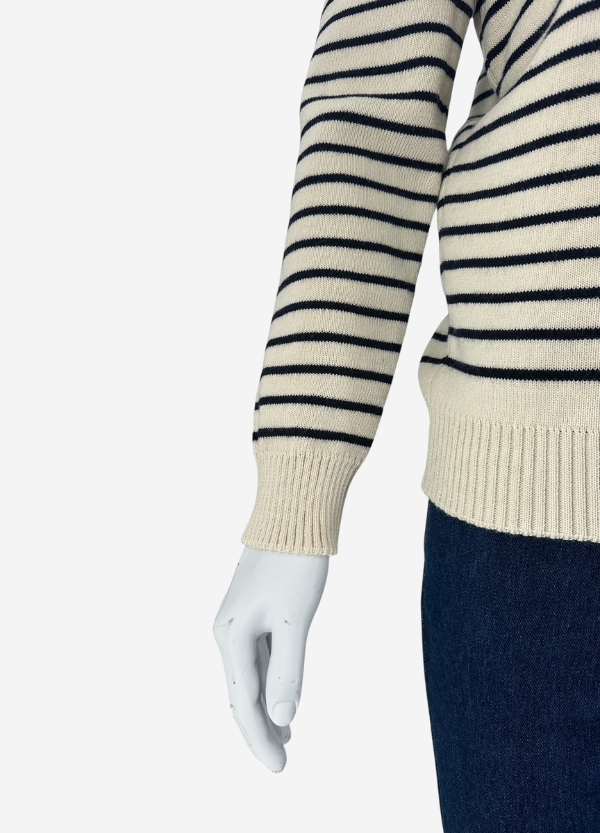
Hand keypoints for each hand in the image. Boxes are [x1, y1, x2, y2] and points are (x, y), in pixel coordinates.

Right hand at [213, 545, 328, 770]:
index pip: (244, 702)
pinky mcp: (254, 613)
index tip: (278, 769)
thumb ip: (288, 669)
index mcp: (231, 636)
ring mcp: (239, 622)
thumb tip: (281, 716)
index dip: (260, 739)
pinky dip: (271, 683)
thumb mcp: (295, 619)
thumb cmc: (294, 563)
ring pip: (250, 678)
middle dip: (260, 730)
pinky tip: (283, 698)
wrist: (293, 515)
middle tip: (281, 764)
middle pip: (242, 694)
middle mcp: (228, 632)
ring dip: (266, 709)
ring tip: (285, 740)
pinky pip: (259, 659)